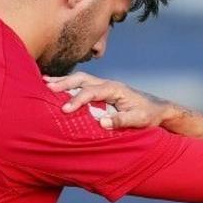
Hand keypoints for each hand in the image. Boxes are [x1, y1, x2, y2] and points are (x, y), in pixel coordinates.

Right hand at [45, 72, 202, 135]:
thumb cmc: (150, 115)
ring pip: (81, 79)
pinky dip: (69, 84)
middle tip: (47, 88)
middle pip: (83, 79)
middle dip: (65, 83)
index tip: (65, 110)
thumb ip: (121, 121)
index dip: (78, 100)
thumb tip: (102, 123)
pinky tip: (57, 86)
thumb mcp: (139, 120)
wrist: (159, 110)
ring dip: (64, 81)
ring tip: (44, 82)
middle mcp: (108, 84)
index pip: (92, 92)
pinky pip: (83, 85)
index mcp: (115, 89)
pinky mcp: (103, 91)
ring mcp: (105, 86)